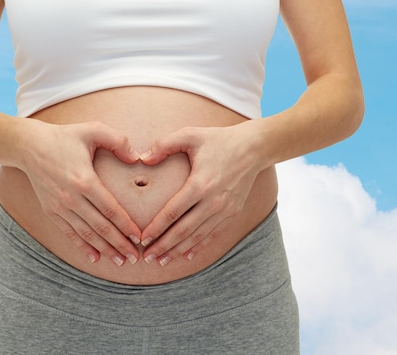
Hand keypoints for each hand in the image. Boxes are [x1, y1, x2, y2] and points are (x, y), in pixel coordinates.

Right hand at [19, 120, 141, 265]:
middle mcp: (71, 198)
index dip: (126, 226)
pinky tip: (95, 257)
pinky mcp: (51, 211)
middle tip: (136, 257)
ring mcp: (59, 207)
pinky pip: (69, 233)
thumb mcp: (93, 129)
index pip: (111, 209)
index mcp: (84, 180)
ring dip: (104, 249)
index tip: (140, 237)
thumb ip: (118, 141)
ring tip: (121, 261)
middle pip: (101, 227)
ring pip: (86, 234)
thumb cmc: (65, 136)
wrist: (29, 146)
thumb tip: (136, 157)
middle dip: (120, 244)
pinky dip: (83, 246)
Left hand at [139, 122, 264, 265]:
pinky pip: (212, 234)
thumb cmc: (218, 139)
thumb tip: (142, 159)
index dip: (156, 228)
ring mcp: (224, 210)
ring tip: (162, 261)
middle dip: (164, 246)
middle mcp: (213, 202)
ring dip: (178, 250)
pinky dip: (198, 246)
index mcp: (200, 184)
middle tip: (147, 257)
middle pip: (183, 230)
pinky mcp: (232, 212)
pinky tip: (186, 255)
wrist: (254, 148)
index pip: (172, 213)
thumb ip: (164, 145)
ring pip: (197, 236)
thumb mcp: (190, 135)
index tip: (142, 238)